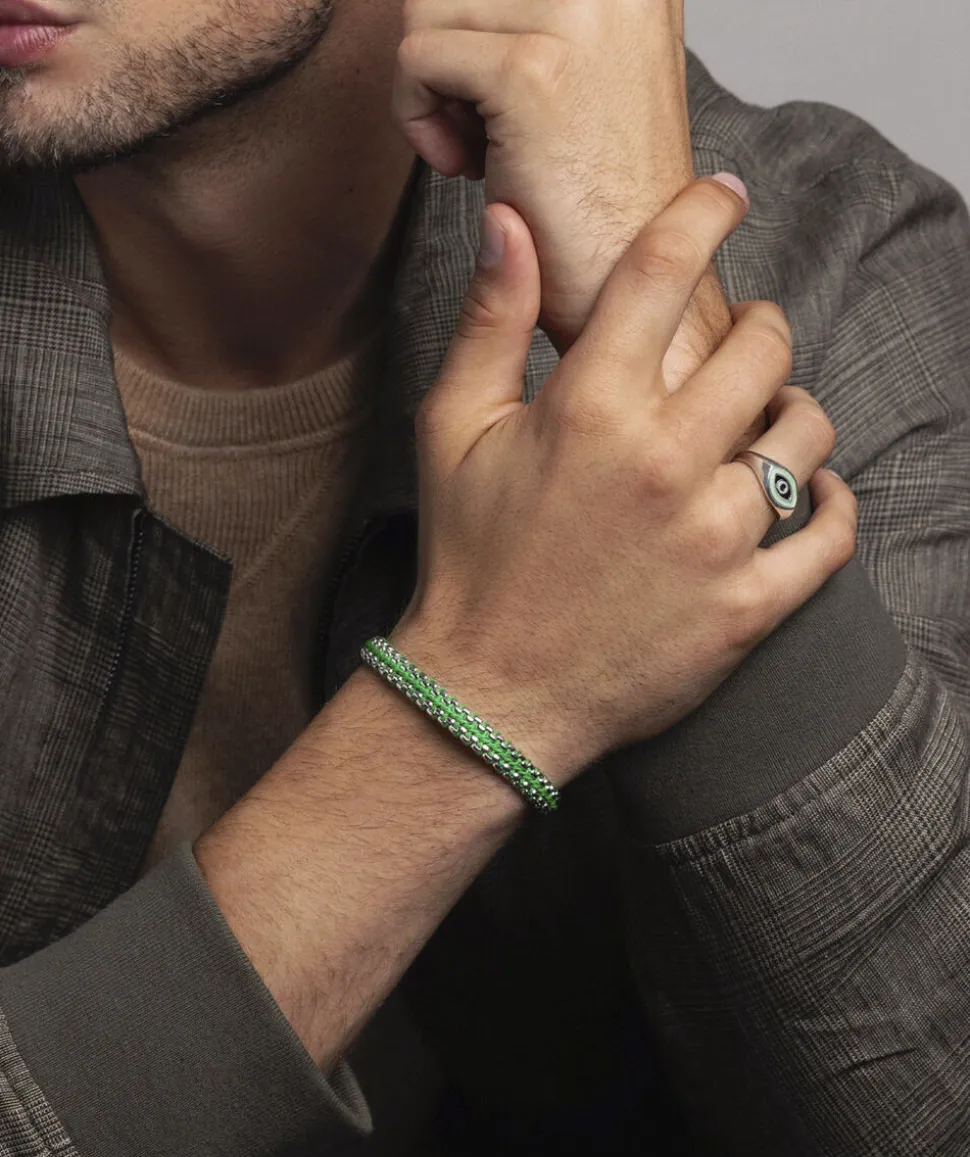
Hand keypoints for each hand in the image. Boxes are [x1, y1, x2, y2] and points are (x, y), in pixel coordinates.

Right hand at [392, 180, 856, 786]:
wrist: (489, 696)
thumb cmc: (469, 563)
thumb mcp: (453, 433)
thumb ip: (490, 322)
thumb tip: (510, 223)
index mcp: (590, 409)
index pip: (666, 270)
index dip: (703, 213)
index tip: (724, 197)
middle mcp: (663, 463)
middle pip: (761, 346)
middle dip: (759, 327)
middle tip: (744, 341)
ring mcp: (714, 539)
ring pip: (805, 432)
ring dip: (793, 411)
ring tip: (768, 421)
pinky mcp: (746, 607)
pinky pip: (831, 535)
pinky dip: (832, 503)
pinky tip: (813, 492)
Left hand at [393, 0, 699, 357]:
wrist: (647, 297)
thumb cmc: (601, 203)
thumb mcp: (584, 70)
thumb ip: (536, 12)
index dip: (480, 33)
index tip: (515, 102)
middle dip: (453, 57)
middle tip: (500, 132)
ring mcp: (577, 16)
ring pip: (426, 10)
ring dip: (436, 91)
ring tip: (494, 149)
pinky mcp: (532, 72)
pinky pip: (415, 61)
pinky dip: (420, 123)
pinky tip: (474, 169)